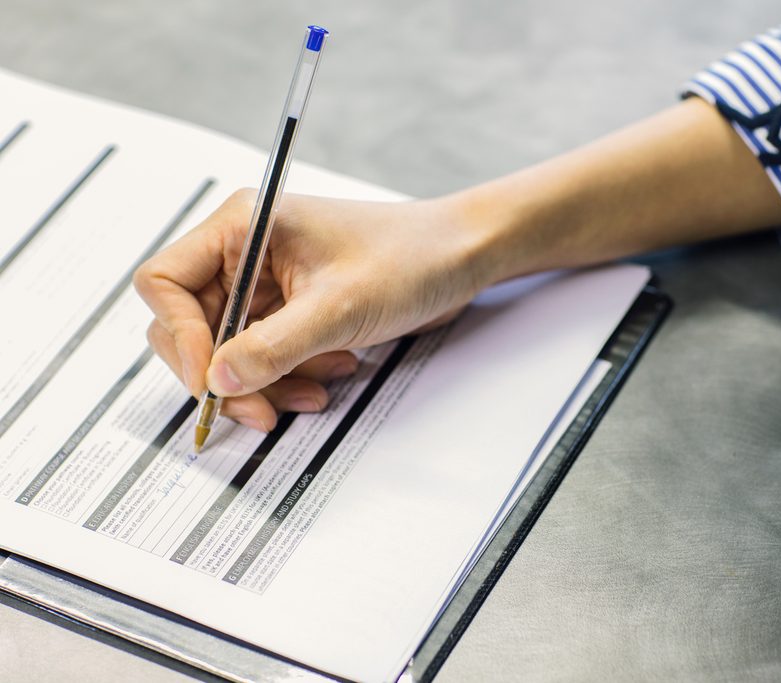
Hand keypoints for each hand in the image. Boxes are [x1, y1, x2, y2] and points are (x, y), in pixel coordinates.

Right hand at [134, 190, 486, 431]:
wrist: (460, 259)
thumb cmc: (409, 257)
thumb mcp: (339, 307)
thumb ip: (273, 347)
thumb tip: (216, 381)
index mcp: (243, 227)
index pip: (165, 282)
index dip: (180, 335)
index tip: (211, 379)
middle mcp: (245, 254)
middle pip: (190, 327)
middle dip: (223, 373)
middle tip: (258, 408)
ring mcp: (267, 285)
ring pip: (228, 352)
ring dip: (263, 383)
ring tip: (311, 394)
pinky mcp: (290, 312)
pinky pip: (265, 358)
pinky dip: (288, 379)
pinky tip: (328, 376)